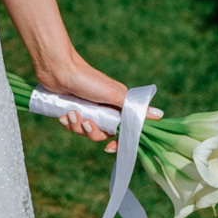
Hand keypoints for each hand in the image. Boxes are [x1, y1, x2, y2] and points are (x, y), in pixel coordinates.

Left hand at [28, 46, 155, 153]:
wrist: (58, 68)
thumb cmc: (87, 79)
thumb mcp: (113, 94)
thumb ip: (133, 108)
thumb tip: (160, 115)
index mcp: (117, 105)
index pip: (123, 130)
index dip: (118, 142)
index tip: (109, 148)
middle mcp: (105, 108)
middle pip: (102, 133)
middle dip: (91, 131)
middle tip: (85, 122)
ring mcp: (88, 109)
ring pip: (85, 131)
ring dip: (77, 125)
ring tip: (71, 113)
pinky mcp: (73, 109)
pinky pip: (72, 125)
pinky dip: (67, 122)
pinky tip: (63, 114)